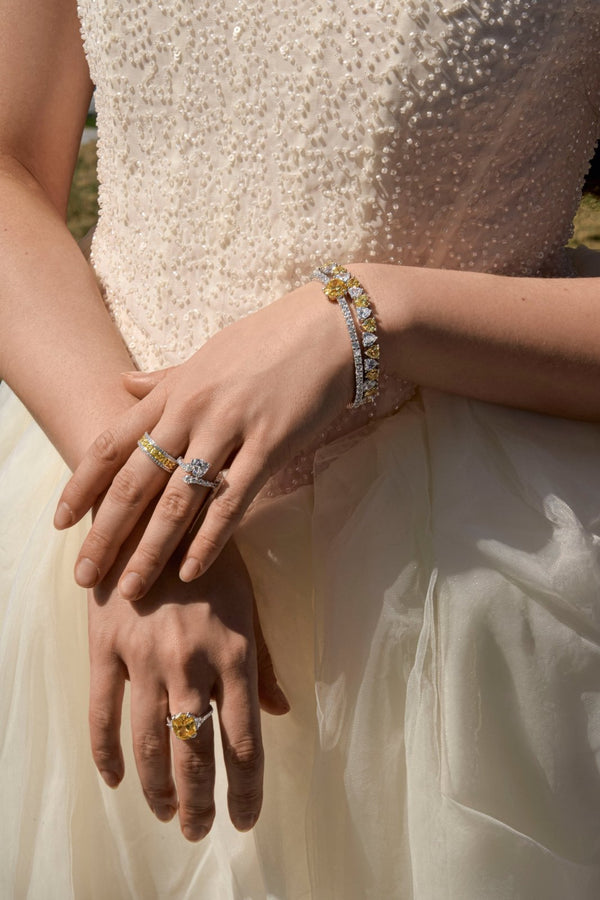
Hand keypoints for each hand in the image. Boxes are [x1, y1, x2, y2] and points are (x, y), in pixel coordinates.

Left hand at [55, 281, 351, 597]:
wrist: (327, 328)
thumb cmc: (266, 341)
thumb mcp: (205, 355)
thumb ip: (162, 378)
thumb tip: (121, 384)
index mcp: (172, 390)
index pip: (111, 444)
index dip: (82, 486)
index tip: (60, 523)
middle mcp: (191, 409)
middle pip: (136, 481)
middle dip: (106, 532)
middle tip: (86, 575)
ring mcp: (229, 427)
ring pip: (179, 499)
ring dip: (151, 549)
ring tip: (134, 589)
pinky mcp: (269, 444)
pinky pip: (232, 501)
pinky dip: (209, 540)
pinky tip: (191, 571)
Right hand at [89, 535, 288, 839]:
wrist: (154, 513)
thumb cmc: (211, 561)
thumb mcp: (248, 606)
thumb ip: (261, 664)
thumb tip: (282, 713)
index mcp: (234, 652)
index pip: (244, 741)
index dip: (246, 789)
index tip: (245, 819)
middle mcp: (191, 662)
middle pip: (196, 752)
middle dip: (200, 801)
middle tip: (200, 830)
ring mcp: (144, 657)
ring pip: (150, 742)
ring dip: (157, 788)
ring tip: (166, 813)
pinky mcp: (105, 648)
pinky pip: (102, 714)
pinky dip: (107, 754)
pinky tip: (116, 779)